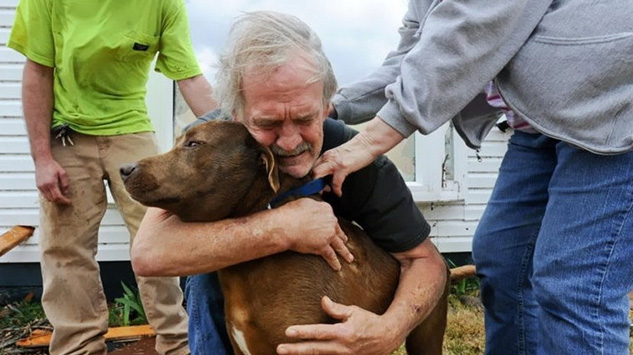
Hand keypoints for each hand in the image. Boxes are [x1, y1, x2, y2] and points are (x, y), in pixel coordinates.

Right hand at [35, 159, 70, 203]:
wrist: (42, 161)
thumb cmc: (53, 166)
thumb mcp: (63, 173)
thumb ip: (65, 183)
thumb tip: (66, 192)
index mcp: (51, 183)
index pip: (58, 196)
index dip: (64, 200)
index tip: (68, 201)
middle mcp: (44, 186)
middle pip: (53, 199)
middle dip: (60, 201)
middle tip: (66, 200)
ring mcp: (40, 187)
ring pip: (48, 198)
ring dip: (55, 200)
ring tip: (61, 198)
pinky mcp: (38, 186)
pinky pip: (44, 195)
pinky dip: (50, 197)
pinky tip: (55, 194)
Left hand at [277, 296, 401, 354]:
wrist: (387, 338)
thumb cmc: (369, 321)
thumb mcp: (354, 311)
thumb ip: (336, 308)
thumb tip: (322, 300)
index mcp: (343, 333)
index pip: (319, 332)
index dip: (303, 332)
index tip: (288, 331)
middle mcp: (341, 347)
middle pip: (314, 349)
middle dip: (296, 350)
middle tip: (280, 348)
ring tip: (287, 353)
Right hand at [280, 198, 353, 270]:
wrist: (285, 225)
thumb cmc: (290, 213)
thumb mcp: (304, 203)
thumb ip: (313, 206)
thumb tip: (313, 209)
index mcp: (326, 210)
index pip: (331, 218)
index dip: (331, 224)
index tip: (332, 227)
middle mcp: (330, 222)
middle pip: (337, 231)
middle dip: (341, 237)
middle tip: (344, 241)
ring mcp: (328, 235)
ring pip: (339, 245)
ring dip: (345, 252)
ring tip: (349, 258)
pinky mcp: (323, 247)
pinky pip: (331, 256)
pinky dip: (334, 263)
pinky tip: (337, 267)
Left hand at [312, 137, 375, 196]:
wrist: (368, 142)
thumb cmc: (356, 150)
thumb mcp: (339, 155)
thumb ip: (332, 163)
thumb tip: (328, 175)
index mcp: (326, 155)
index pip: (311, 167)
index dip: (310, 179)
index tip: (313, 187)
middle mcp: (327, 158)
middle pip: (310, 171)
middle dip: (311, 184)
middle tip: (317, 191)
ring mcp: (334, 162)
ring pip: (317, 175)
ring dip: (320, 187)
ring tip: (327, 192)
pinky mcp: (343, 166)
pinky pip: (335, 182)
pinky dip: (336, 190)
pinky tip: (339, 193)